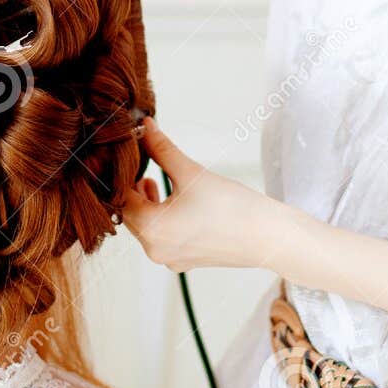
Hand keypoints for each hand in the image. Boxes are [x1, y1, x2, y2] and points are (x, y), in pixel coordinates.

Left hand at [119, 116, 283, 272]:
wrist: (267, 237)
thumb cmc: (231, 206)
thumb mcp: (190, 172)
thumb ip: (161, 149)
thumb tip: (144, 127)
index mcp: (151, 229)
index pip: (120, 197)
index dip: (122, 173)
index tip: (128, 155)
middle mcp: (155, 250)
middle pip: (130, 214)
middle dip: (132, 189)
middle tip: (139, 164)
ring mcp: (170, 259)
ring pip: (145, 227)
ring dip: (146, 204)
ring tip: (153, 180)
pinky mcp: (184, 261)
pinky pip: (161, 238)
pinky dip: (160, 219)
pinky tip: (172, 201)